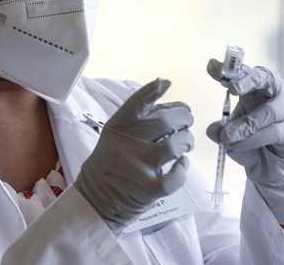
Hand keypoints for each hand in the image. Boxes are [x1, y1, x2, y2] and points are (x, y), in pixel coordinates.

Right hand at [74, 78, 193, 235]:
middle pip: (167, 121)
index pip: (136, 103)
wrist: (97, 199)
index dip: (153, 91)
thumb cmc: (111, 162)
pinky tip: (180, 165)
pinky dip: (183, 168)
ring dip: (186, 142)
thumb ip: (139, 117)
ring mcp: (138, 166)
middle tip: (185, 123)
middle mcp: (127, 143)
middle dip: (184, 118)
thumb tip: (165, 88)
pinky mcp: (149, 188)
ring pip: (176, 145)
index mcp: (118, 127)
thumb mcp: (116, 135)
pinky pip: (178, 174)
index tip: (166, 83)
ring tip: (184, 144)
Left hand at [206, 59, 283, 223]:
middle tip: (232, 88)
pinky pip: (273, 132)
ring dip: (246, 124)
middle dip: (248, 81)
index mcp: (256, 85)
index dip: (230, 68)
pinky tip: (237, 145)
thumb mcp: (230, 130)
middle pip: (265, 78)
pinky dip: (253, 139)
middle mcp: (274, 91)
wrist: (271, 160)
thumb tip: (212, 131)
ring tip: (227, 136)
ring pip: (270, 111)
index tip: (212, 66)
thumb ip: (220, 128)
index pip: (244, 71)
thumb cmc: (250, 135)